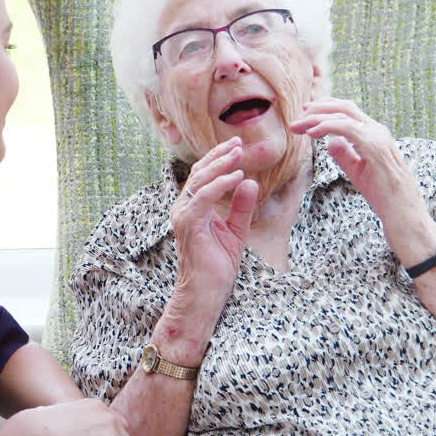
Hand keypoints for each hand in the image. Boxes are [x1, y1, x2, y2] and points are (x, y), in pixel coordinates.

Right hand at [170, 137, 258, 323]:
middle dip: (219, 156)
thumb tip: (251, 182)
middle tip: (239, 143)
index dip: (219, 158)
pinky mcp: (189, 225)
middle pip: (199, 173)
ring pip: (199, 181)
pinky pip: (203, 198)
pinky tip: (235, 177)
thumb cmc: (217, 266)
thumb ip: (241, 207)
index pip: (203, 176)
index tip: (237, 145)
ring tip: (238, 155)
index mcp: (193, 208)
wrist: (206, 293)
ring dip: (220, 165)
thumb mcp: (236, 231)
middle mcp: (184, 209)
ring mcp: (183, 216)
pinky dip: (219, 185)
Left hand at [289, 97, 423, 220]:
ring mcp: (377, 136)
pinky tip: (312, 133)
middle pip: (344, 107)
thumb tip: (330, 142)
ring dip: (317, 118)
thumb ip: (344, 154)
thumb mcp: (357, 171)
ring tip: (299, 126)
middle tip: (296, 120)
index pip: (348, 112)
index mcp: (374, 134)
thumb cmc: (382, 193)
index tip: (305, 114)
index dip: (325, 109)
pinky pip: (346, 128)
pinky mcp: (373, 145)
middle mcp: (377, 130)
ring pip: (343, 114)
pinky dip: (326, 126)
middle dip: (317, 109)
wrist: (401, 209)